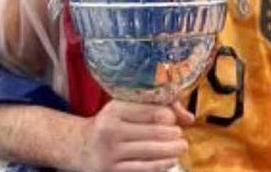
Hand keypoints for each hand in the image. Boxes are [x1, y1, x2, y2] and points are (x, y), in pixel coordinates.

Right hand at [74, 100, 193, 171]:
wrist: (80, 146)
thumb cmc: (112, 123)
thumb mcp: (127, 107)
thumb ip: (159, 106)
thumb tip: (190, 118)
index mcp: (115, 110)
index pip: (153, 111)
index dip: (170, 116)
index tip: (174, 120)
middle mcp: (110, 130)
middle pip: (155, 132)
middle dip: (174, 134)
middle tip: (180, 135)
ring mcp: (110, 153)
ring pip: (152, 151)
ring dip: (172, 149)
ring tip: (181, 147)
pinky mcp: (112, 171)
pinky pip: (144, 168)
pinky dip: (162, 165)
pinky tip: (170, 160)